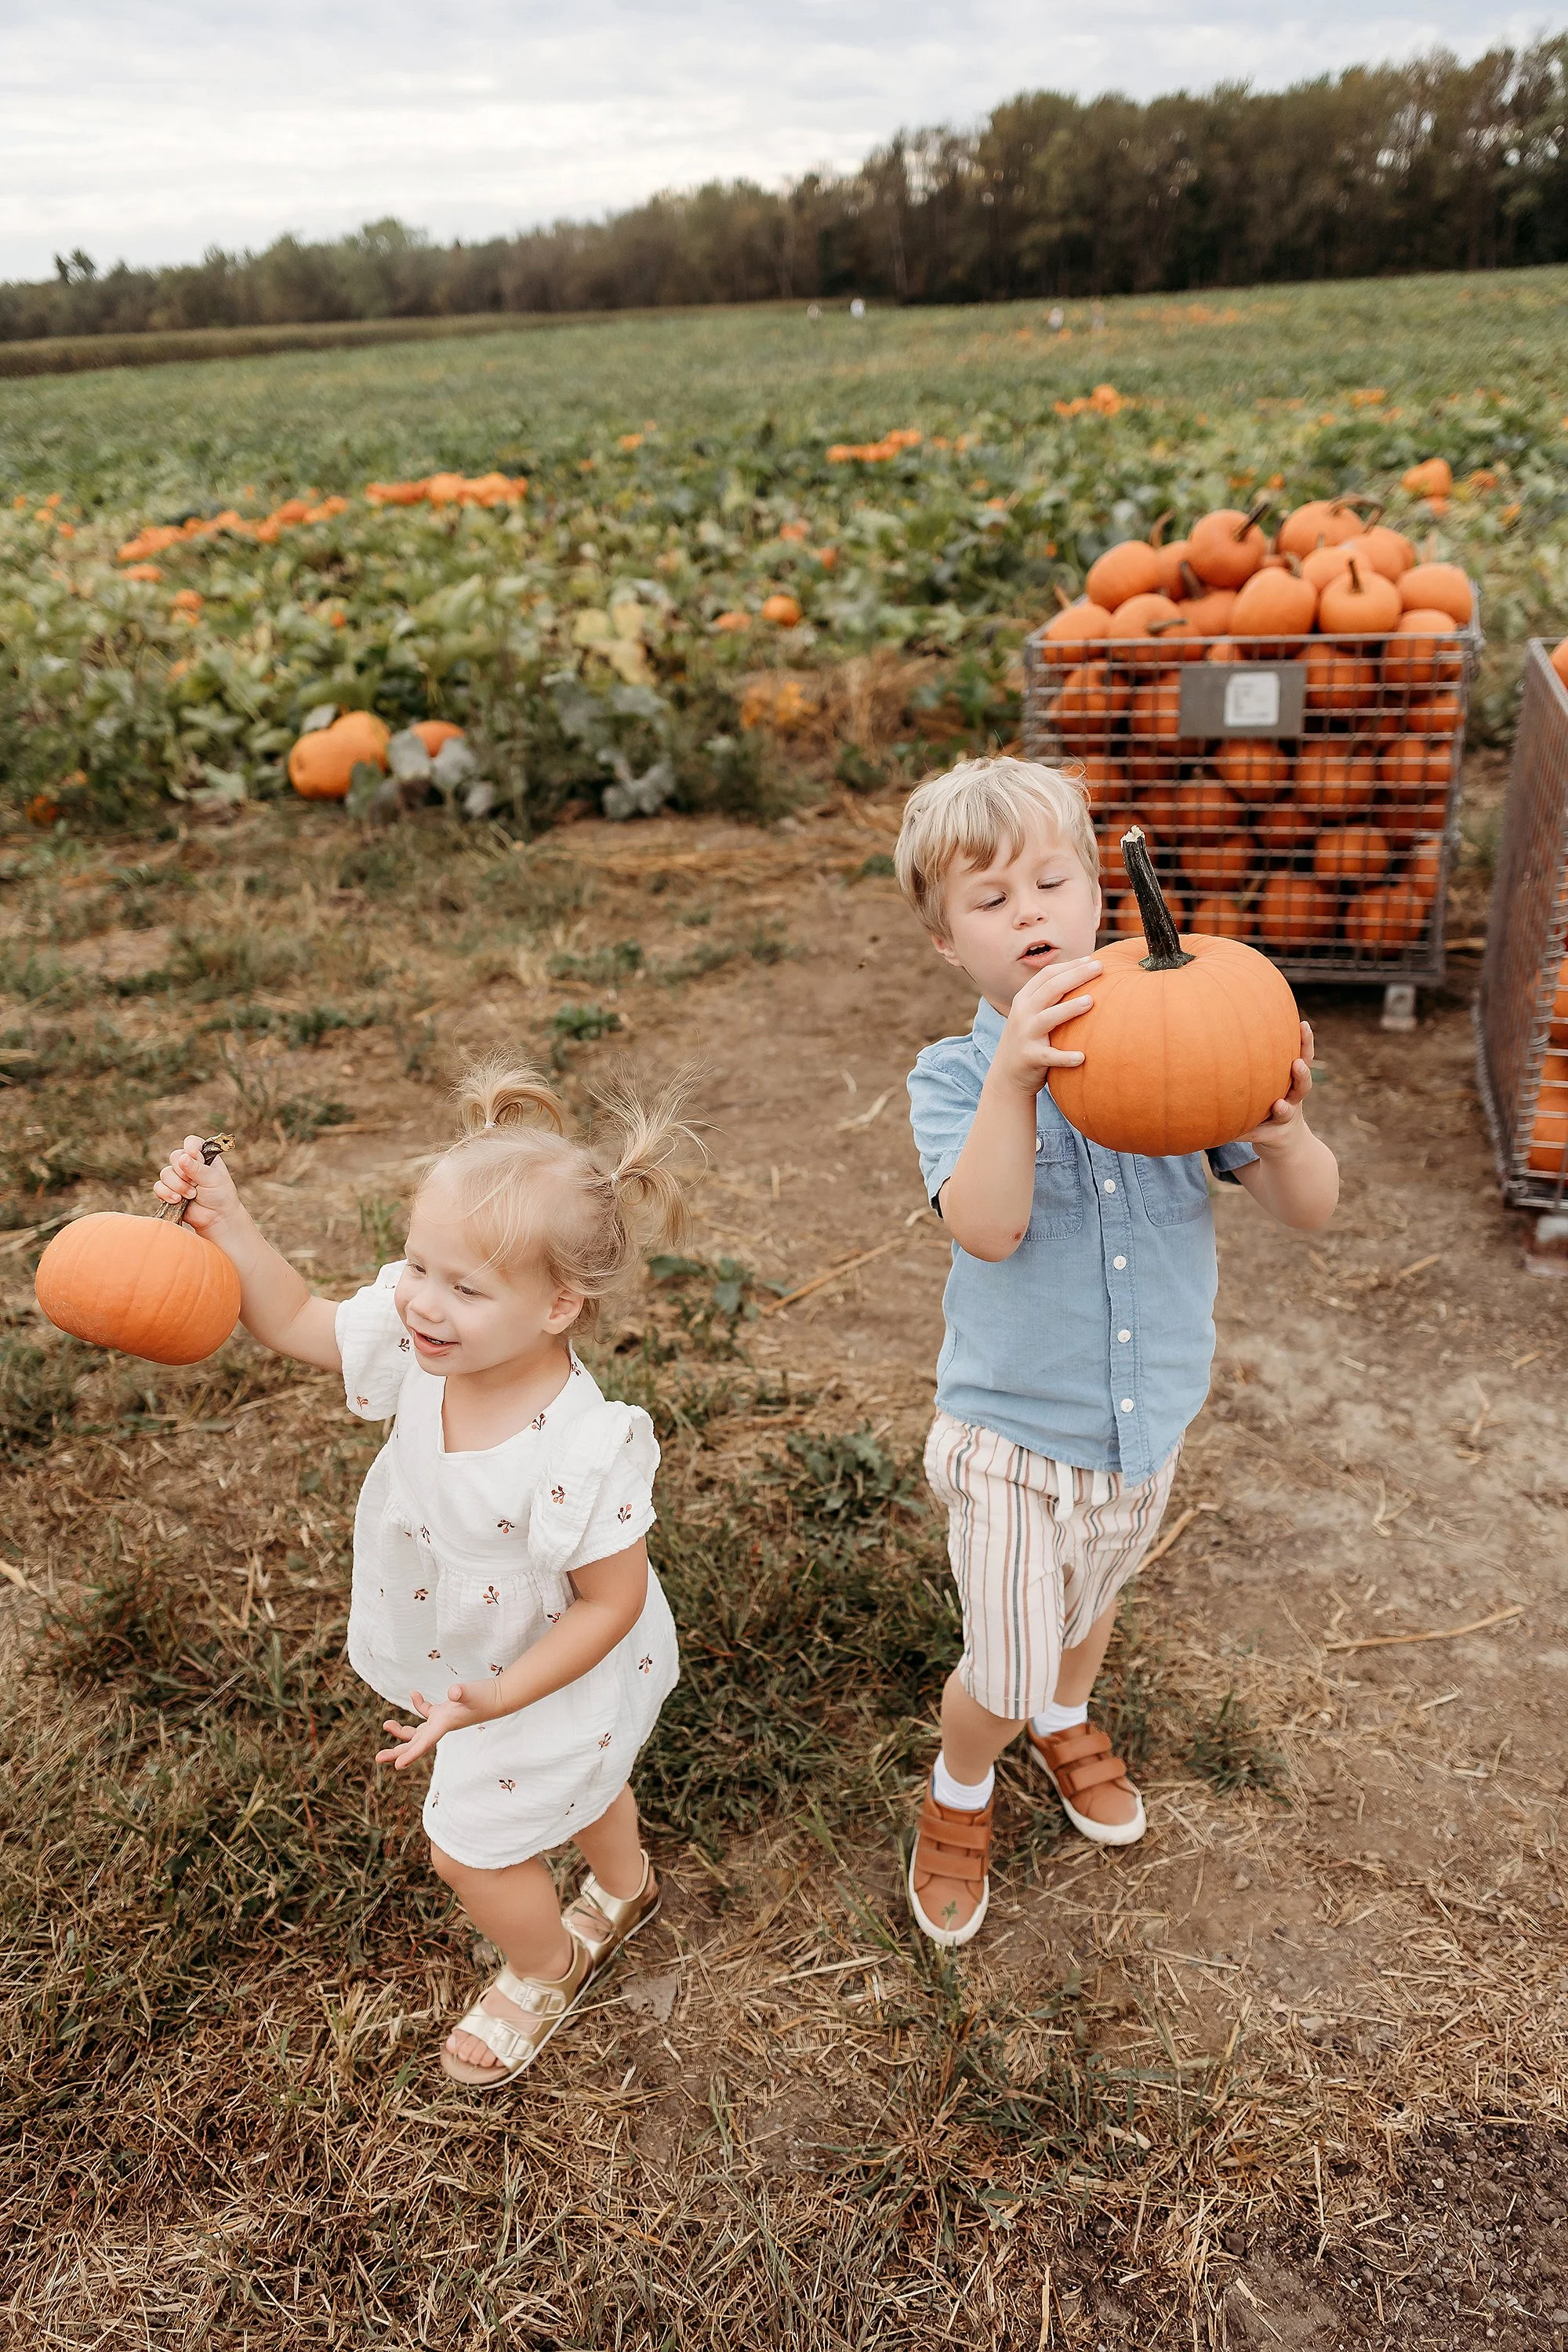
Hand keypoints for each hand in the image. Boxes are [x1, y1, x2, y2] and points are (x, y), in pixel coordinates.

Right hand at [153, 1134, 246, 1245]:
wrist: (217, 1217)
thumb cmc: (220, 1195)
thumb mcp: (213, 1179)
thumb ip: (197, 1168)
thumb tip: (182, 1158)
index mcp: (202, 1156)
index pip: (191, 1142)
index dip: (190, 1147)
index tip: (193, 1155)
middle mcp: (188, 1164)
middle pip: (174, 1157)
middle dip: (183, 1172)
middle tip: (195, 1183)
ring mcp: (177, 1178)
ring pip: (165, 1173)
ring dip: (177, 1185)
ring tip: (191, 1195)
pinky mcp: (168, 1191)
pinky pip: (159, 1187)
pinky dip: (167, 1193)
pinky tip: (178, 1200)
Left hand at [376, 1682, 492, 1767]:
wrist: (500, 1696)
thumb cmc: (486, 1695)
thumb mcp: (473, 1692)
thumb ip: (463, 1693)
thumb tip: (454, 1692)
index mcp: (444, 1724)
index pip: (424, 1743)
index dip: (410, 1754)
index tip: (396, 1765)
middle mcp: (441, 1726)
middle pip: (414, 1744)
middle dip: (396, 1751)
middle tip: (377, 1758)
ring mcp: (442, 1720)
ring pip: (417, 1731)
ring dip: (401, 1731)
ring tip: (386, 1724)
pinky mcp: (446, 1711)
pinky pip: (426, 1713)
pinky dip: (418, 1705)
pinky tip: (413, 1694)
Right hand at [990, 956, 1102, 1094]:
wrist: (1006, 1075)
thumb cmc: (1030, 1039)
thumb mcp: (1033, 1014)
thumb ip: (1050, 998)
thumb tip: (1083, 977)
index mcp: (1024, 999)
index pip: (1047, 975)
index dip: (1070, 966)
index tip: (1092, 960)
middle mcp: (1022, 1013)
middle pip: (1050, 989)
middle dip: (1075, 976)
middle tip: (1099, 968)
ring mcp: (1025, 1035)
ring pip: (1047, 1018)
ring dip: (1069, 1009)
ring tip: (1090, 1001)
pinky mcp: (1029, 1057)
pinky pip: (1049, 1056)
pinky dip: (1065, 1057)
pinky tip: (1082, 1057)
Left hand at [1241, 1021, 1315, 1156]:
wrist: (1287, 1146)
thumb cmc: (1274, 1104)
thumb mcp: (1274, 1083)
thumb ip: (1261, 1062)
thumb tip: (1230, 1022)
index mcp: (1293, 1082)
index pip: (1304, 1058)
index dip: (1306, 1043)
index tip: (1304, 1025)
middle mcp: (1294, 1100)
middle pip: (1303, 1086)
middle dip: (1302, 1074)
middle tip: (1297, 1064)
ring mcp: (1286, 1121)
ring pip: (1287, 1113)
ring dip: (1283, 1109)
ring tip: (1278, 1105)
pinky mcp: (1273, 1138)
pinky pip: (1258, 1134)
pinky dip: (1243, 1133)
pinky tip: (1228, 1133)